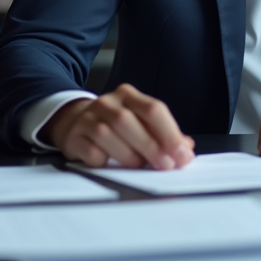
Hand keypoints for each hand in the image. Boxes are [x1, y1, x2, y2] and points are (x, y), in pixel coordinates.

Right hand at [43, 83, 194, 169]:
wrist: (74, 122)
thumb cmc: (115, 125)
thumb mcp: (140, 122)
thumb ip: (163, 134)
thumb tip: (185, 150)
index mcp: (128, 95)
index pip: (153, 109)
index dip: (170, 133)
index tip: (181, 155)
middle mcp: (107, 102)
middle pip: (129, 122)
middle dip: (152, 147)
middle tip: (166, 165)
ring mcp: (88, 118)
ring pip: (108, 135)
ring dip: (129, 155)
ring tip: (139, 165)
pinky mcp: (74, 137)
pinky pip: (91, 151)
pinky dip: (104, 160)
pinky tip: (110, 163)